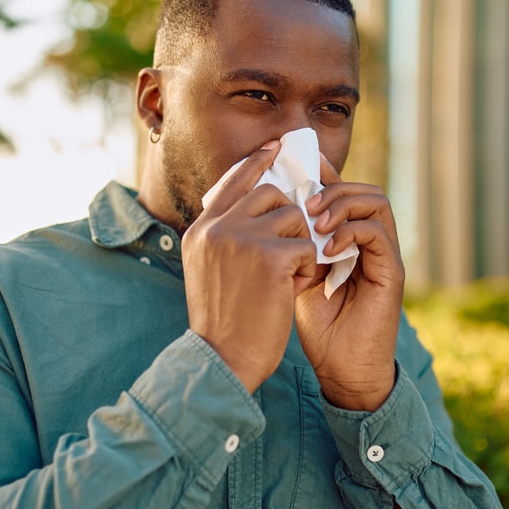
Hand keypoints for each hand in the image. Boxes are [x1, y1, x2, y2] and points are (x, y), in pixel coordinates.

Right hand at [183, 142, 321, 393]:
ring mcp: (243, 238)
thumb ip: (224, 238)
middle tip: (292, 247)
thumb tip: (258, 210)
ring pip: (293, 218)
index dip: (256, 163)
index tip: (275, 149)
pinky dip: (307, 270)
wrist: (222, 359)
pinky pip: (308, 246)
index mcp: (200, 231)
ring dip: (300, 247)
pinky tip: (291, 291)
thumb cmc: (222, 324)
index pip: (232, 182)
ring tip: (286, 279)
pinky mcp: (271, 256)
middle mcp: (217, 228)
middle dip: (289, 218)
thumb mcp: (208, 272)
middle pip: (270, 194)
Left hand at [294, 156, 403, 409]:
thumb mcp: (295, 274)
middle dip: (331, 188)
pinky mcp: (391, 271)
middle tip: (304, 203)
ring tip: (314, 222)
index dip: (321, 175)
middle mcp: (370, 242)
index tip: (294, 169)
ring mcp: (384, 254)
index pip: (342, 191)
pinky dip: (351, 232)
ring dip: (342, 205)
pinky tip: (326, 250)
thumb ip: (291, 244)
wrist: (341, 369)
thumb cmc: (318, 326)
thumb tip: (266, 210)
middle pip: (362, 188)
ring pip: (375, 201)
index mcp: (348, 238)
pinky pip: (378, 232)